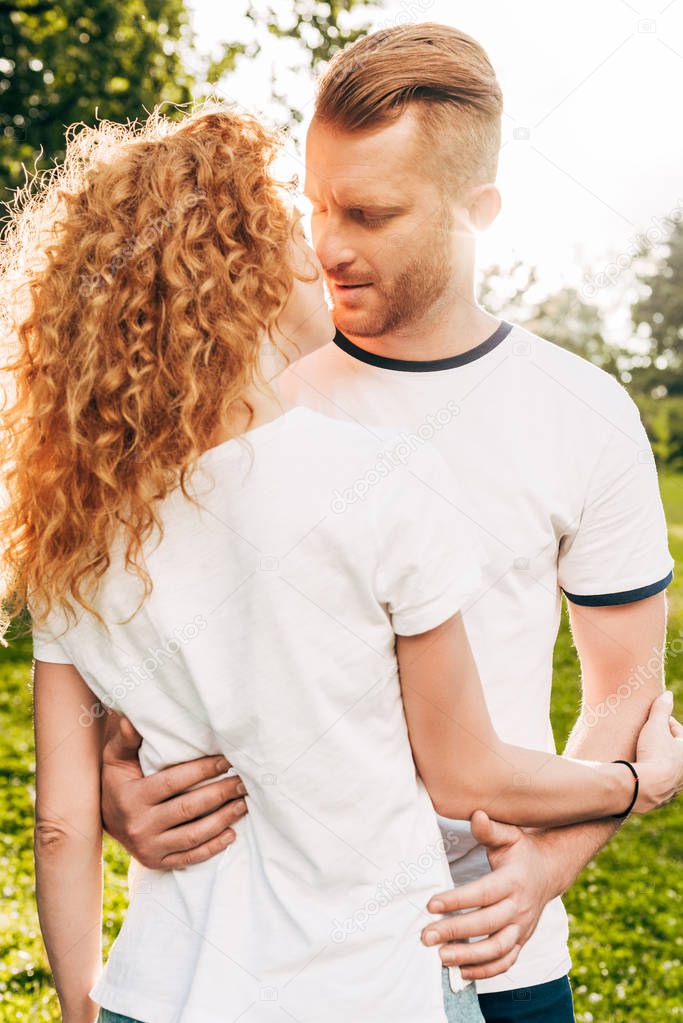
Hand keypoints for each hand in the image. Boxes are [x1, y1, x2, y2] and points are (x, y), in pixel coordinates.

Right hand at [101, 712, 248, 868]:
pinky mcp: (157, 862)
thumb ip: (125, 740)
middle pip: (188, 808)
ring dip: (222, 819)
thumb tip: (128, 719)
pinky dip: (212, 847)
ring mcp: (149, 847)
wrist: (104, 822)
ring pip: (193, 835)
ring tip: (243, 804)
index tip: (226, 760)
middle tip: (243, 781)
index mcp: (132, 797)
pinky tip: (231, 833)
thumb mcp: (115, 760)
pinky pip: (189, 857)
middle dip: (220, 793)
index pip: (173, 782)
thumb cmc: (116, 782)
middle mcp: (140, 825)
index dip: (202, 770)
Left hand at [421, 811, 555, 980]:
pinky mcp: (522, 941)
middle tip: (425, 936)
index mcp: (513, 880)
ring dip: (468, 957)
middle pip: (487, 925)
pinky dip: (485, 971)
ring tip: (440, 957)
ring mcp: (522, 927)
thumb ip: (490, 829)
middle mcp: (520, 907)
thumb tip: (476, 815)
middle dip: (455, 931)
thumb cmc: (521, 850)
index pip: (483, 893)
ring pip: (497, 949)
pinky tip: (461, 972)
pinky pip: (506, 962)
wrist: (549, 871)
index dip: (457, 900)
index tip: (431, 904)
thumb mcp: (509, 835)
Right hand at [633, 691, 682, 812]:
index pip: (678, 732)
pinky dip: (653, 777)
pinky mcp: (664, 798)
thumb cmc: (654, 754)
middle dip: (662, 743)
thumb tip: (668, 693)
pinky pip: (660, 784)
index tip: (653, 719)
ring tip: (642, 754)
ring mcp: (676, 786)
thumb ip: (661, 709)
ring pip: (668, 769)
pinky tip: (642, 774)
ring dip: (658, 761)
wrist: (645, 786)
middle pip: (674, 751)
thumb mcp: (655, 726)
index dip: (665, 723)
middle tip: (647, 736)